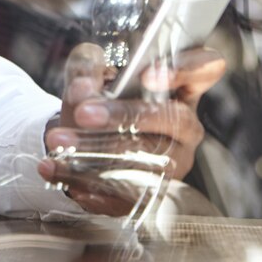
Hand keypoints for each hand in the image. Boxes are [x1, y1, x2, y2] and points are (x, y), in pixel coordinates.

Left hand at [36, 43, 225, 216]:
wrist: (79, 148)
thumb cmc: (95, 105)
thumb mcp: (88, 77)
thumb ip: (86, 68)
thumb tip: (83, 87)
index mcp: (180, 88)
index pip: (205, 68)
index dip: (188, 67)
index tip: (148, 73)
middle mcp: (186, 126)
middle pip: (171, 117)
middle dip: (124, 114)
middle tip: (83, 112)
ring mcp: (175, 163)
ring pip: (146, 157)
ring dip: (97, 149)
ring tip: (58, 140)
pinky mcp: (153, 194)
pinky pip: (123, 190)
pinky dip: (84, 179)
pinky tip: (56, 170)